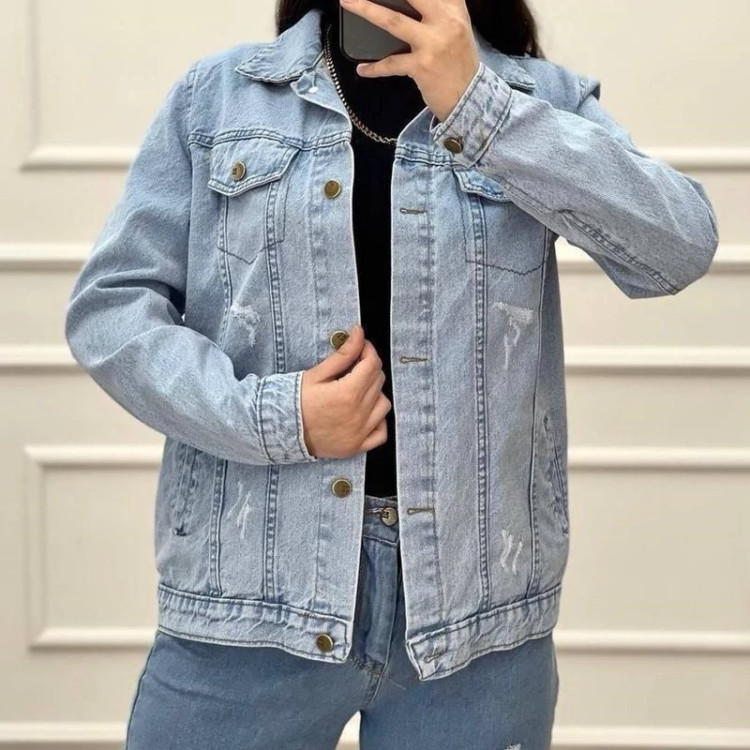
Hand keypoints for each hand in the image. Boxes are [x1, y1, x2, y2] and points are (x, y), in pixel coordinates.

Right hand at [300, 324, 391, 458]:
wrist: (279, 430)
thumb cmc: (293, 400)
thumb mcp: (317, 374)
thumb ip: (343, 354)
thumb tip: (358, 333)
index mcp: (348, 393)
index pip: (372, 364)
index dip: (368, 351)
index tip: (360, 347)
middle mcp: (357, 414)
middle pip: (378, 382)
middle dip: (369, 369)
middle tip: (354, 367)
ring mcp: (359, 433)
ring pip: (383, 404)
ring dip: (375, 394)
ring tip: (357, 391)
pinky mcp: (356, 447)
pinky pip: (381, 433)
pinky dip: (378, 421)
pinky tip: (365, 414)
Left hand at [339, 0, 479, 122]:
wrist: (470, 97)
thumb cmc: (459, 62)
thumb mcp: (458, 27)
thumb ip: (441, 8)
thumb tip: (416, 1)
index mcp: (454, 8)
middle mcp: (445, 21)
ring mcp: (433, 44)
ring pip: (393, 21)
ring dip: (366, 9)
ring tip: (346, 1)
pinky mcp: (422, 66)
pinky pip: (391, 63)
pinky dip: (375, 67)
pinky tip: (363, 69)